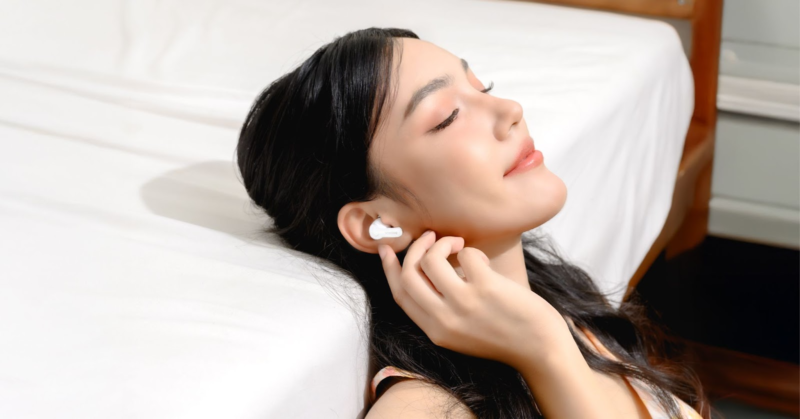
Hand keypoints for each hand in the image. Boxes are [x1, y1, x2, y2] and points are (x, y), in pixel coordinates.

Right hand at [378, 231, 570, 370]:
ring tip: (459, 244)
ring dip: (442, 243)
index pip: (400, 295)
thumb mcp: (462, 332)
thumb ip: (442, 308)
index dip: (389, 269)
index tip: (387, 249)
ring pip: (432, 260)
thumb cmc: (506, 336)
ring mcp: (465, 303)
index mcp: (435, 331)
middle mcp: (444, 319)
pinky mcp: (486, 289)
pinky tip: (484, 263)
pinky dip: (472, 251)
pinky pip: (467, 255)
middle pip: (409, 275)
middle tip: (430, 237)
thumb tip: (426, 266)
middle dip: (415, 248)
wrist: (541, 350)